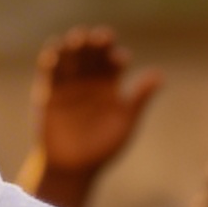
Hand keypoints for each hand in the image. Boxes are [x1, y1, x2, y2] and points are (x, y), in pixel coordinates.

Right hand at [32, 27, 161, 177]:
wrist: (73, 167)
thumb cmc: (102, 147)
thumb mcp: (124, 123)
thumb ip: (138, 99)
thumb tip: (158, 75)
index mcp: (110, 84)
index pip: (114, 60)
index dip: (116, 56)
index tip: (119, 60)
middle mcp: (89, 79)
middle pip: (92, 53)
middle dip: (95, 44)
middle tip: (100, 39)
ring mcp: (68, 84)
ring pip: (71, 57)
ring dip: (73, 46)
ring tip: (77, 40)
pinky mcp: (49, 92)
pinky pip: (49, 72)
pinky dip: (50, 60)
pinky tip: (54, 54)